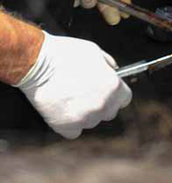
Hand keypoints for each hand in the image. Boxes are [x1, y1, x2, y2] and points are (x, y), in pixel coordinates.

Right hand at [15, 32, 131, 138]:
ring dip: (85, 113)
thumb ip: (108, 64)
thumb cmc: (65, 54)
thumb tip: (114, 72)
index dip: (116, 94)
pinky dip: (69, 124)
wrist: (36, 64)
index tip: (108, 91)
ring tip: (70, 97)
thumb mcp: (94, 51)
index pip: (124, 98)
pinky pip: (74, 131)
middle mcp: (103, 105)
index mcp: (113, 86)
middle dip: (101, 103)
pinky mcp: (67, 127)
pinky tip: (62, 110)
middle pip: (109, 112)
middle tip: (86, 93)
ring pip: (91, 121)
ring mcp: (85, 118)